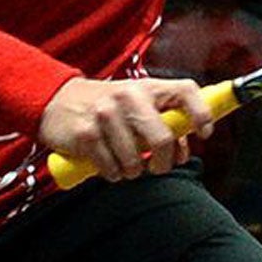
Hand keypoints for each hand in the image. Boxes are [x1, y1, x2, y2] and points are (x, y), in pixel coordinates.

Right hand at [39, 74, 215, 182]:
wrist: (57, 100)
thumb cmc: (107, 106)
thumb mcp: (137, 105)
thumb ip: (163, 123)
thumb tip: (182, 150)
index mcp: (147, 87)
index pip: (186, 91)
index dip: (201, 113)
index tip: (204, 133)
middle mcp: (128, 96)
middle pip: (162, 138)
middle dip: (163, 162)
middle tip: (157, 166)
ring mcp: (106, 114)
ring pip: (135, 161)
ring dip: (133, 171)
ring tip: (125, 163)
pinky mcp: (86, 134)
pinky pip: (111, 169)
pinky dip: (112, 174)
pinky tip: (107, 163)